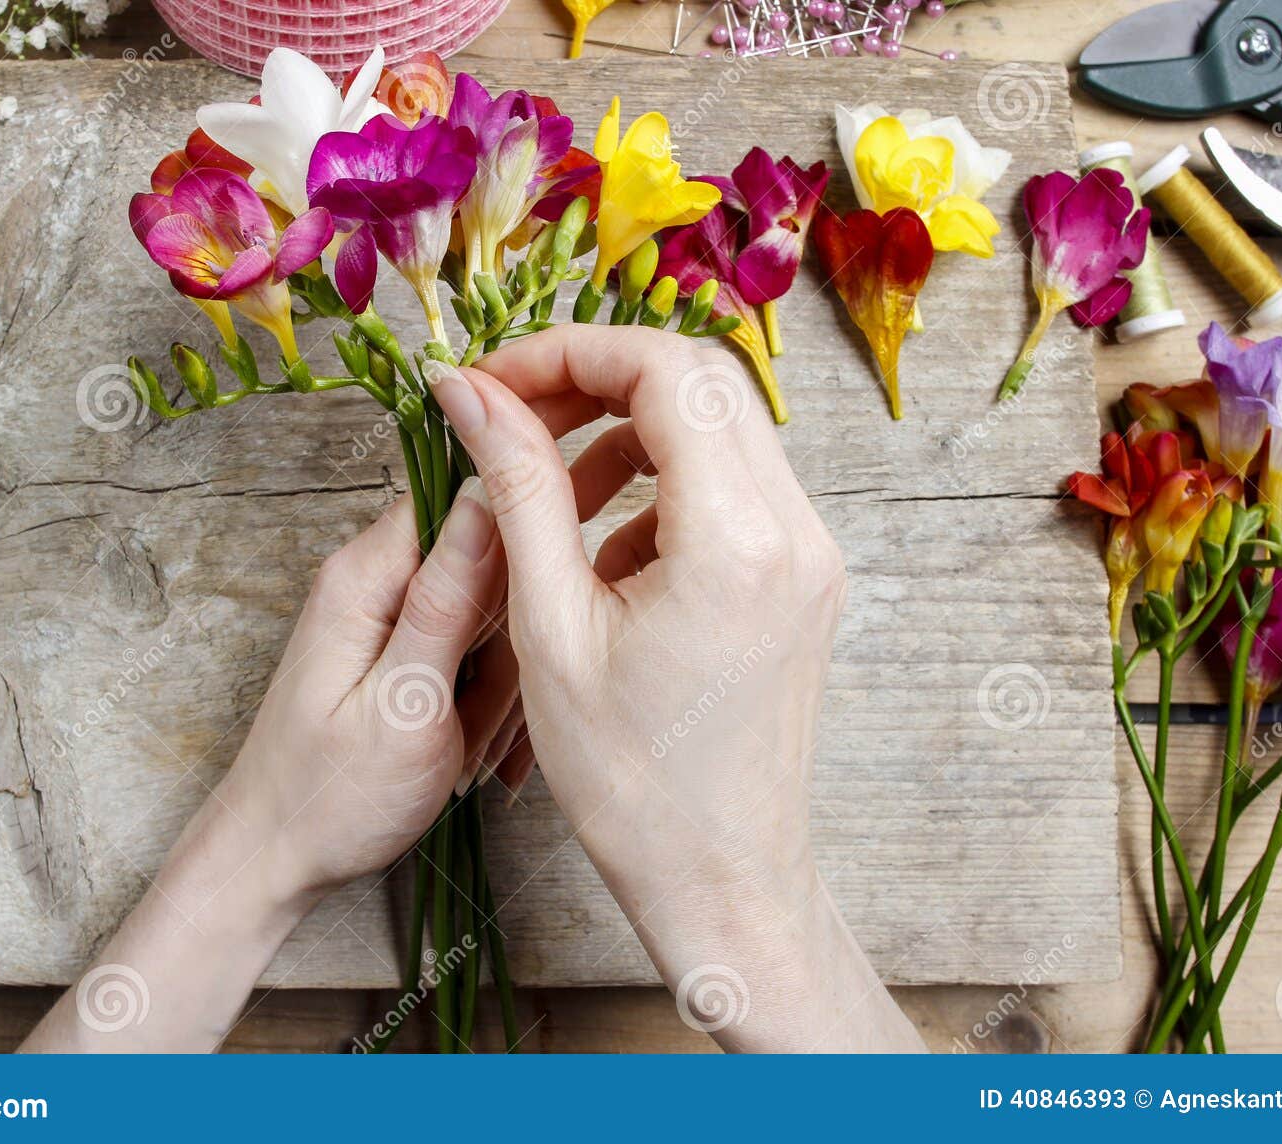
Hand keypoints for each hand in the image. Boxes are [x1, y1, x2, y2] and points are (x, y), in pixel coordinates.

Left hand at [226, 485, 512, 898]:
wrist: (277, 856)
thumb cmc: (333, 798)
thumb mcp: (406, 704)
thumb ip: (446, 603)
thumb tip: (484, 502)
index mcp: (365, 578)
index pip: (464, 501)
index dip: (514, 549)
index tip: (526, 619)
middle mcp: (371, 581)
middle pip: (485, 563)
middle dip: (507, 637)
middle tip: (480, 712)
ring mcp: (386, 616)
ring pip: (489, 614)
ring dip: (497, 681)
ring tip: (464, 742)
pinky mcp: (401, 650)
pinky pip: (472, 652)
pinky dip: (481, 700)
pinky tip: (465, 746)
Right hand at [425, 328, 922, 1052]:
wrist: (720, 876)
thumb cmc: (630, 782)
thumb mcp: (548, 627)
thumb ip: (515, 487)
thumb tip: (471, 390)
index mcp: (738, 541)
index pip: (665, 369)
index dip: (567, 353)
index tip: (490, 384)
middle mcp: (796, 530)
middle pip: (700, 380)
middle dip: (595, 378)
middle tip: (509, 414)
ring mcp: (811, 553)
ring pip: (718, 428)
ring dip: (625, 432)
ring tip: (543, 490)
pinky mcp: (803, 577)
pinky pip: (731, 487)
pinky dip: (659, 487)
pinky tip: (597, 550)